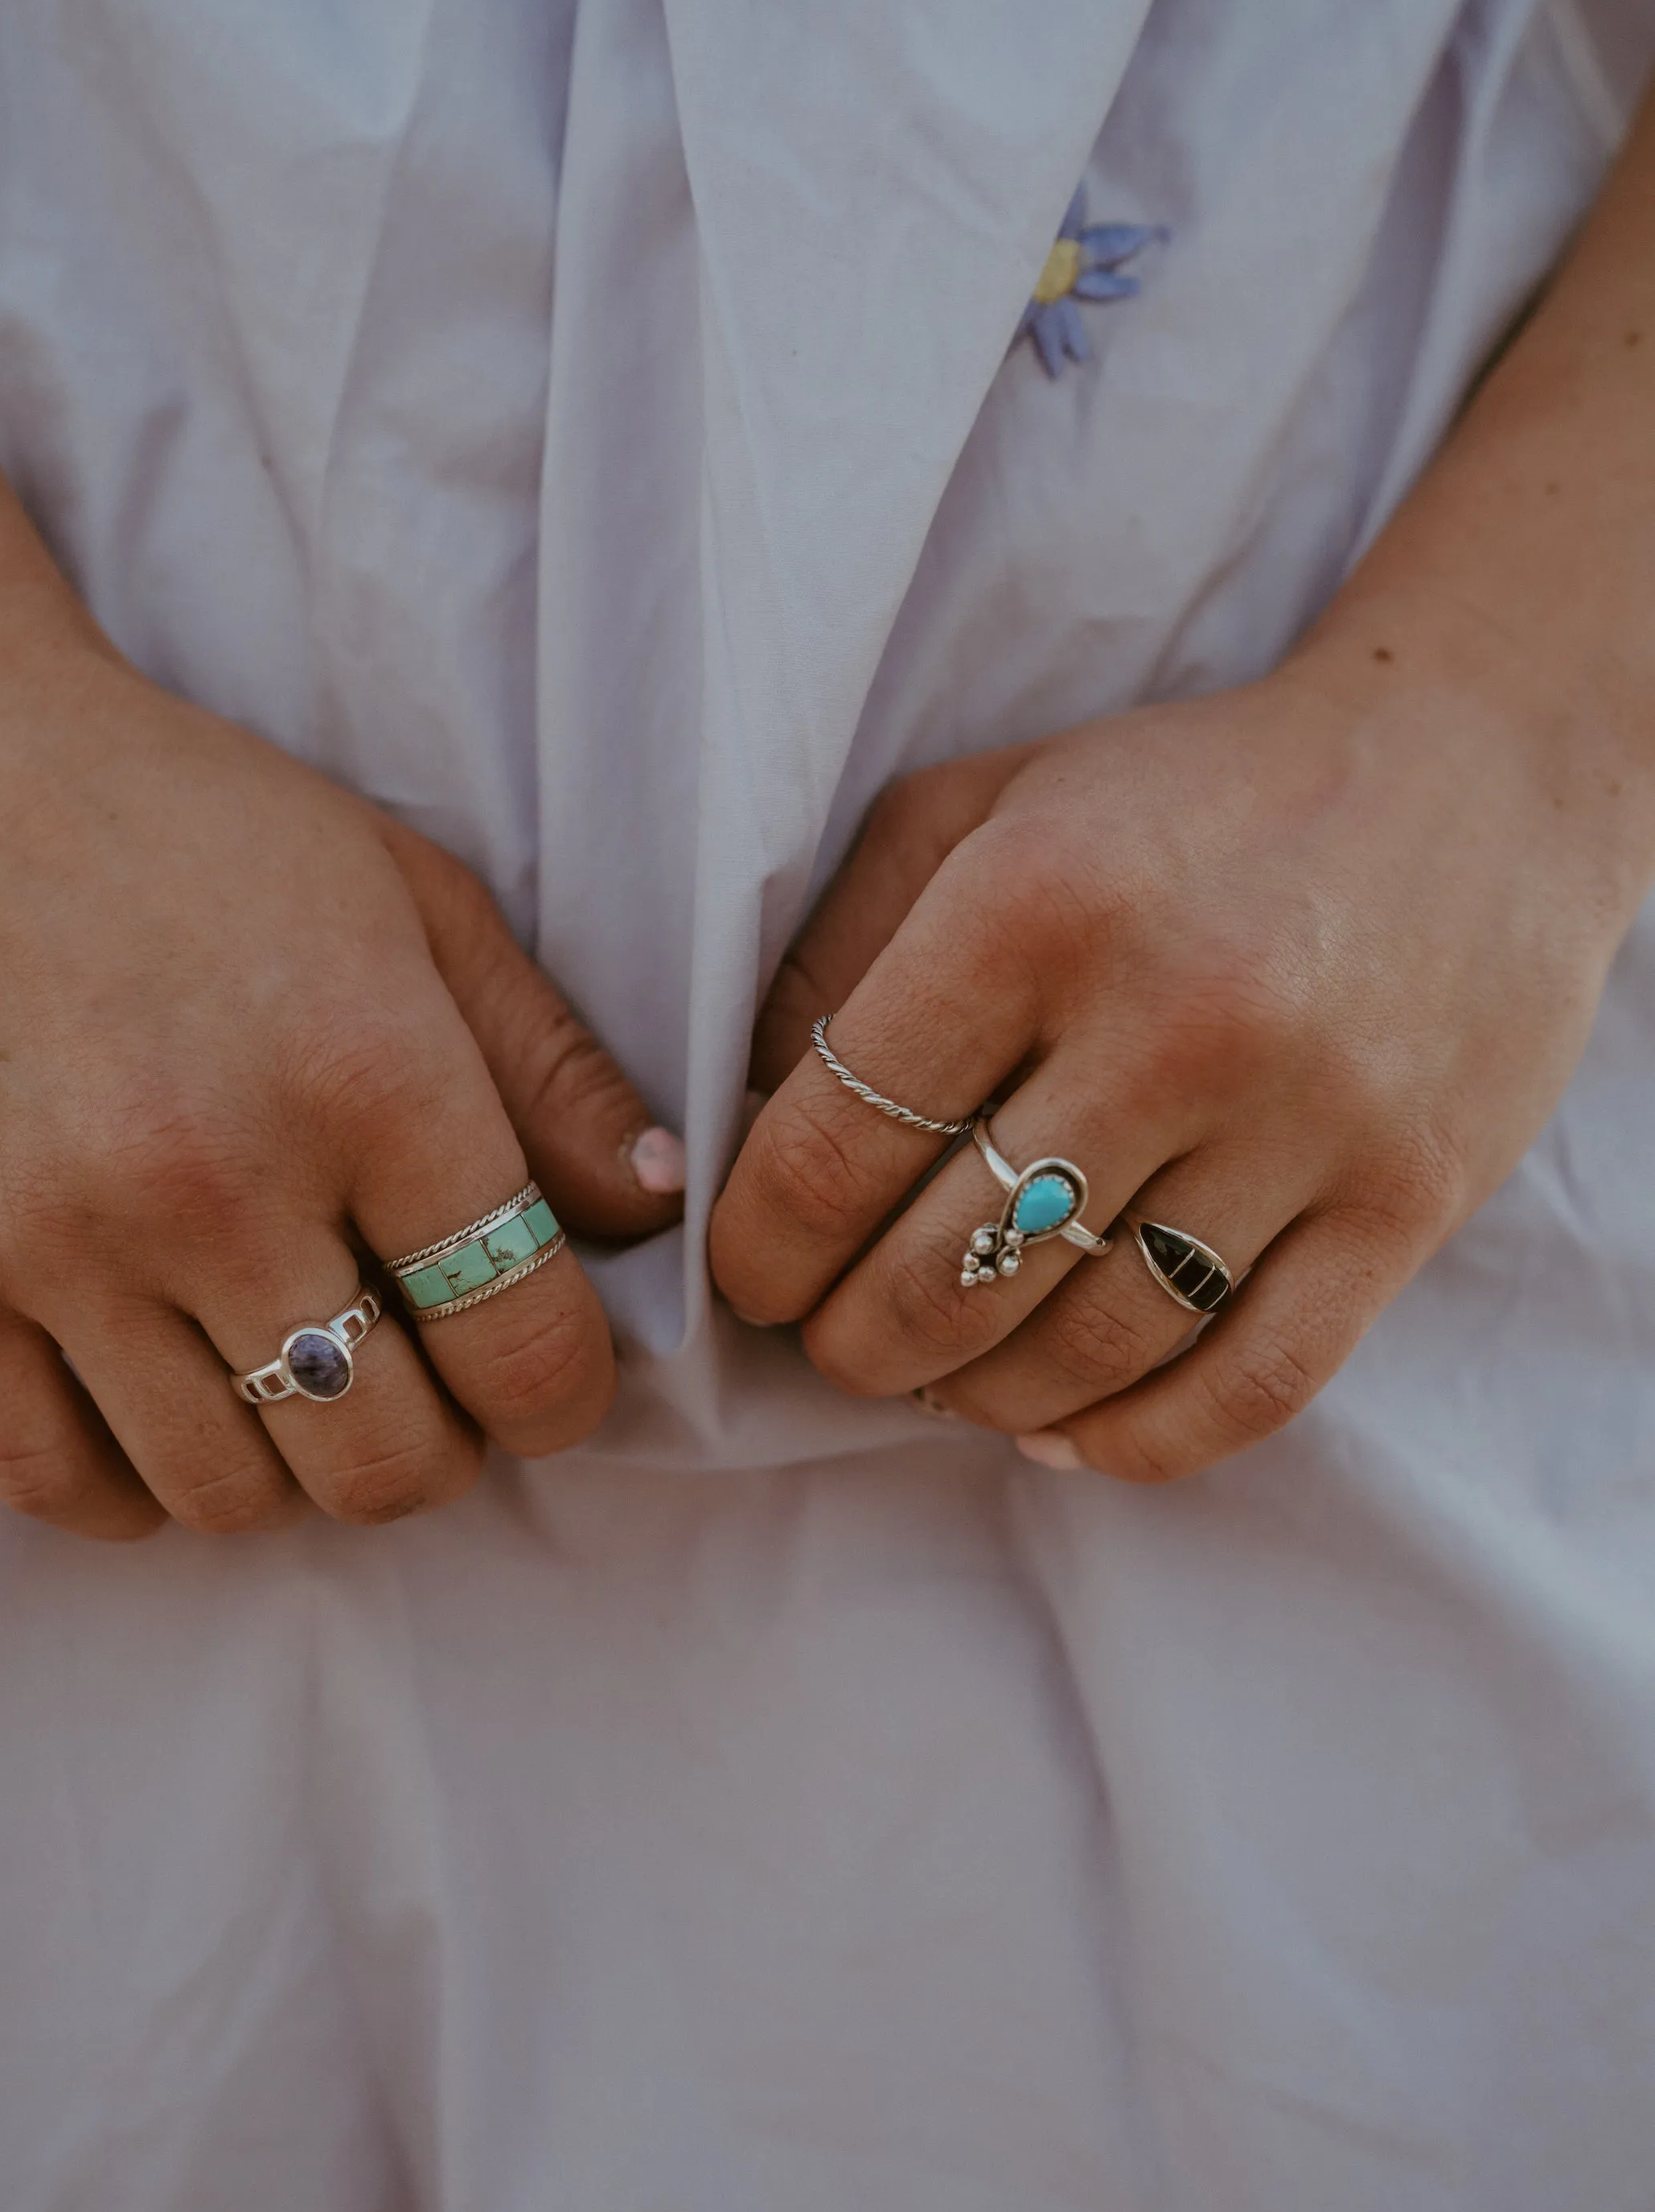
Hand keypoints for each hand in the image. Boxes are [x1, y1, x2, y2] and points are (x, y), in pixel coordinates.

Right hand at [0, 588, 683, 1537]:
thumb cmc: (187, 822)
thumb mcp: (412, 898)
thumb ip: (548, 1066)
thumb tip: (664, 1206)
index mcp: (368, 1075)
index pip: (525, 1347)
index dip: (562, 1392)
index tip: (539, 1368)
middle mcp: (218, 1178)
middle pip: (385, 1463)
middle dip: (434, 1448)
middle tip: (415, 1381)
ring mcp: (60, 1241)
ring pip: (229, 1497)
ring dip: (287, 1472)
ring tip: (287, 1381)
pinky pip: (57, 1484)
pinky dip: (131, 1489)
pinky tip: (162, 1414)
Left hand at [710, 642, 1641, 1480]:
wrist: (1474, 769)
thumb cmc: (1186, 800)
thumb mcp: (979, 810)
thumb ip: (836, 953)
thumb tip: (736, 1127)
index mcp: (1038, 903)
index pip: (836, 1149)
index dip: (760, 1250)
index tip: (753, 1272)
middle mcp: (1173, 1018)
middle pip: (943, 1279)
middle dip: (851, 1344)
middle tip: (837, 1339)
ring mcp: (1302, 1122)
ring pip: (1085, 1353)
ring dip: (978, 1395)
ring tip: (943, 1373)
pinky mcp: (1404, 1203)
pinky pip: (1246, 1392)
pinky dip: (1130, 1442)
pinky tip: (1063, 1423)